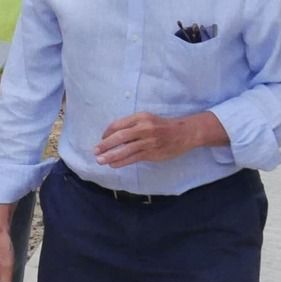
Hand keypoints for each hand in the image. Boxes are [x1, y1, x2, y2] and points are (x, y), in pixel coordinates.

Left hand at [95, 112, 219, 167]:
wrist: (185, 133)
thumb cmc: (163, 126)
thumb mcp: (147, 119)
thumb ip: (132, 126)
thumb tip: (113, 136)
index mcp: (141, 117)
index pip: (118, 125)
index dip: (107, 132)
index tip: (101, 139)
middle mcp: (144, 128)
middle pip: (119, 137)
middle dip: (105, 145)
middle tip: (95, 151)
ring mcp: (148, 141)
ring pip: (125, 149)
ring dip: (110, 155)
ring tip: (100, 160)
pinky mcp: (152, 153)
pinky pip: (133, 158)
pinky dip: (122, 161)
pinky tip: (113, 164)